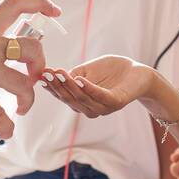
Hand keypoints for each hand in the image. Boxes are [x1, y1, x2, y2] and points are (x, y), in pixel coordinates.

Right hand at [0, 0, 60, 139]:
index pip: (14, 5)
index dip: (39, 4)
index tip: (54, 11)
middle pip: (32, 47)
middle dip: (41, 64)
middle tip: (33, 78)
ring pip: (24, 84)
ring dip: (28, 101)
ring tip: (21, 110)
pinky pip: (1, 115)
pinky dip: (7, 128)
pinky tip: (5, 132)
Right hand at [39, 55, 161, 118]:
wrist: (138, 72)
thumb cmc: (112, 71)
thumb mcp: (87, 70)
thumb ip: (72, 74)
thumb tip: (54, 75)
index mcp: (82, 101)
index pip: (63, 96)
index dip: (51, 87)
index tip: (40, 75)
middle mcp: (90, 108)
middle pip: (70, 99)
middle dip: (57, 86)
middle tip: (47, 73)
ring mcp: (104, 107)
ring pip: (82, 99)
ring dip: (70, 86)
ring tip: (61, 74)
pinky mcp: (116, 102)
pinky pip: (100, 96)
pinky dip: (89, 89)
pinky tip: (79, 79)